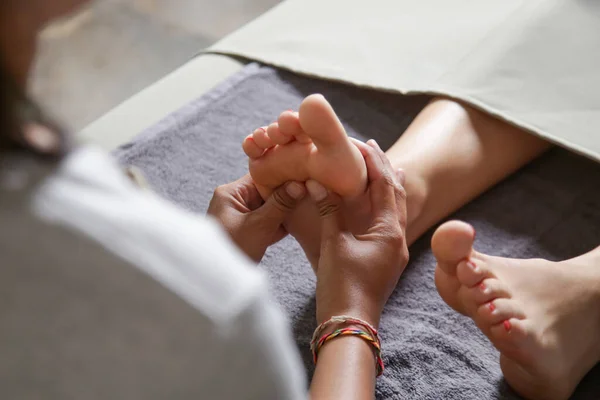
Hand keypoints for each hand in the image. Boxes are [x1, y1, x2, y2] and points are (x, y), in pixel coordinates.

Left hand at [207, 174, 305, 261]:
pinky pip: (269, 221)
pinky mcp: (248, 231)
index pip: (261, 175)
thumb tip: (299, 184)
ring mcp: (242, 217)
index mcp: (231, 193)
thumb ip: (280, 204)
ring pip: (270, 207)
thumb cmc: (232, 251)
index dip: (283, 175)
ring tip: (309, 207)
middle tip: (311, 192)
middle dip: (288, 194)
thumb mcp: (259, 226)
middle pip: (267, 191)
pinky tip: (300, 222)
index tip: (305, 176)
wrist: (217, 284)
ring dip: (286, 210)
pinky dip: (282, 223)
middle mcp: (235, 201)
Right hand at [307, 140, 408, 326]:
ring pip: (393, 210)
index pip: (385, 186)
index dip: (374, 161)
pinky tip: (373, 204)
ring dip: (385, 186)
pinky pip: (386, 224)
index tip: (361, 142)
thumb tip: (318, 182)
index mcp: (390, 232)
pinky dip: (380, 207)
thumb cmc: (342, 287)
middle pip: (395, 195)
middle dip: (383, 169)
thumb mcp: (334, 244)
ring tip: (381, 166)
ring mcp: (393, 251)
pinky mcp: (384, 260)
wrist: (349, 326)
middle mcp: (398, 239)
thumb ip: (329, 211)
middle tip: (371, 147)